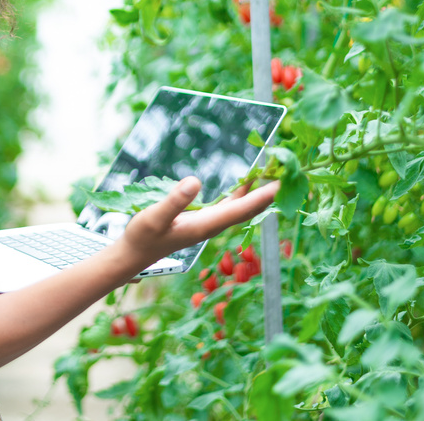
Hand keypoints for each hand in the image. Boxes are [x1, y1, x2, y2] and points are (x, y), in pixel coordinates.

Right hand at [115, 177, 279, 271]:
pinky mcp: (205, 219)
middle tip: (288, 169)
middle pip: (250, 207)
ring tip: (274, 171)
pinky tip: (248, 181)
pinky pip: (232, 204)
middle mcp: (214, 224)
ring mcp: (211, 222)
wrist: (135, 254)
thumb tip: (196, 181)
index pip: (243, 208)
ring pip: (243, 206)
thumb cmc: (143, 236)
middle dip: (269, 191)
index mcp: (207, 224)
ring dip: (259, 190)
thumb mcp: (155, 216)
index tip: (282, 181)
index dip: (264, 194)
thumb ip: (175, 200)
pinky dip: (244, 192)